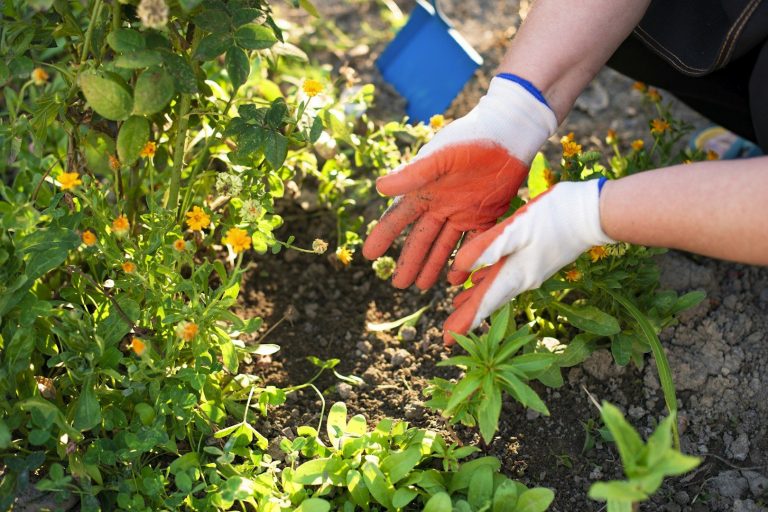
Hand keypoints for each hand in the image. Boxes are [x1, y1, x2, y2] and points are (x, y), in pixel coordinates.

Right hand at [362, 76, 556, 289]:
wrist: (509, 132)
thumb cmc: (471, 138)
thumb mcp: (440, 156)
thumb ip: (412, 175)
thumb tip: (379, 188)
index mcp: (424, 190)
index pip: (398, 218)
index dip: (383, 236)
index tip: (368, 255)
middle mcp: (440, 204)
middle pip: (421, 239)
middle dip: (410, 261)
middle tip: (399, 285)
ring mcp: (463, 212)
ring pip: (444, 246)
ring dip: (433, 265)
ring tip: (423, 287)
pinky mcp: (486, 215)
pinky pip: (473, 243)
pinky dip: (466, 261)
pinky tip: (457, 278)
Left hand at [442, 179, 614, 343]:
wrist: (593, 213)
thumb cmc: (555, 217)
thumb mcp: (517, 228)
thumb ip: (489, 247)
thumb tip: (460, 267)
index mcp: (515, 274)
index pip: (484, 304)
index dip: (464, 321)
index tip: (446, 340)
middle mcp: (522, 279)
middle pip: (489, 302)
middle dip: (466, 317)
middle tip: (446, 335)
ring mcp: (530, 271)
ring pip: (496, 289)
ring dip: (476, 300)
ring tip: (456, 306)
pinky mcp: (536, 260)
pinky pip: (506, 277)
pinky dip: (489, 281)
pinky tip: (480, 278)